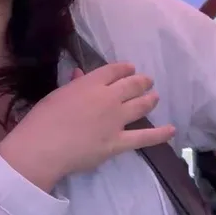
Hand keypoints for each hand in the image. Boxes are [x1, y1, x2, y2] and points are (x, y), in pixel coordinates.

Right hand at [0, 63, 175, 190]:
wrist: (44, 146)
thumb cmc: (43, 118)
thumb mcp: (57, 94)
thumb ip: (74, 84)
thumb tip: (80, 74)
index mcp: (91, 83)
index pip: (114, 70)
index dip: (125, 69)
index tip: (130, 70)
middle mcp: (108, 97)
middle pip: (132, 85)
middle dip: (142, 82)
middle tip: (147, 82)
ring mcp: (117, 120)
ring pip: (141, 105)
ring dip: (150, 99)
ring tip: (155, 98)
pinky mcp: (119, 142)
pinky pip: (145, 137)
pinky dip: (161, 134)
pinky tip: (172, 130)